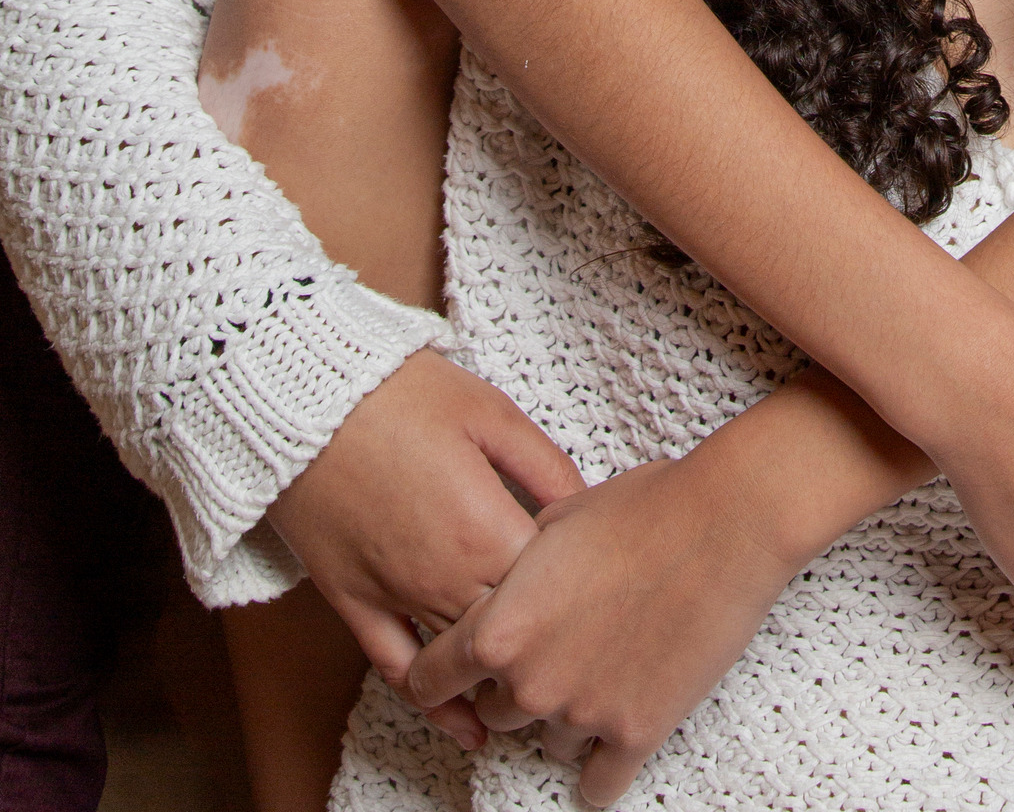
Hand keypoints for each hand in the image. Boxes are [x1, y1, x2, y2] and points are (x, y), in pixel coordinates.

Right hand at [264, 346, 583, 746]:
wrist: (303, 401)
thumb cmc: (400, 394)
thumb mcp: (491, 412)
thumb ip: (545, 466)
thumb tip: (586, 507)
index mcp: (484, 528)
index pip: (553, 587)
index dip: (583, 585)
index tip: (602, 579)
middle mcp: (443, 577)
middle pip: (514, 634)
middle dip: (549, 640)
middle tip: (584, 640)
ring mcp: (396, 597)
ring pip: (463, 662)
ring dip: (502, 679)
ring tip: (544, 690)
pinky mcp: (353, 604)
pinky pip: (399, 672)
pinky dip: (435, 706)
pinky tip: (468, 727)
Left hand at [406, 432, 801, 806]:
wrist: (727, 520)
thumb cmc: (646, 505)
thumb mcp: (556, 519)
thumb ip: (514, 566)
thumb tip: (502, 583)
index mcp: (498, 627)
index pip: (428, 682)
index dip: (438, 675)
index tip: (452, 676)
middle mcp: (529, 681)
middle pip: (495, 714)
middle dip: (517, 685)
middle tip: (557, 648)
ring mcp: (582, 713)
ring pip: (549, 744)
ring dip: (567, 716)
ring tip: (603, 668)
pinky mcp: (636, 733)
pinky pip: (598, 787)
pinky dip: (602, 769)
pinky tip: (614, 738)